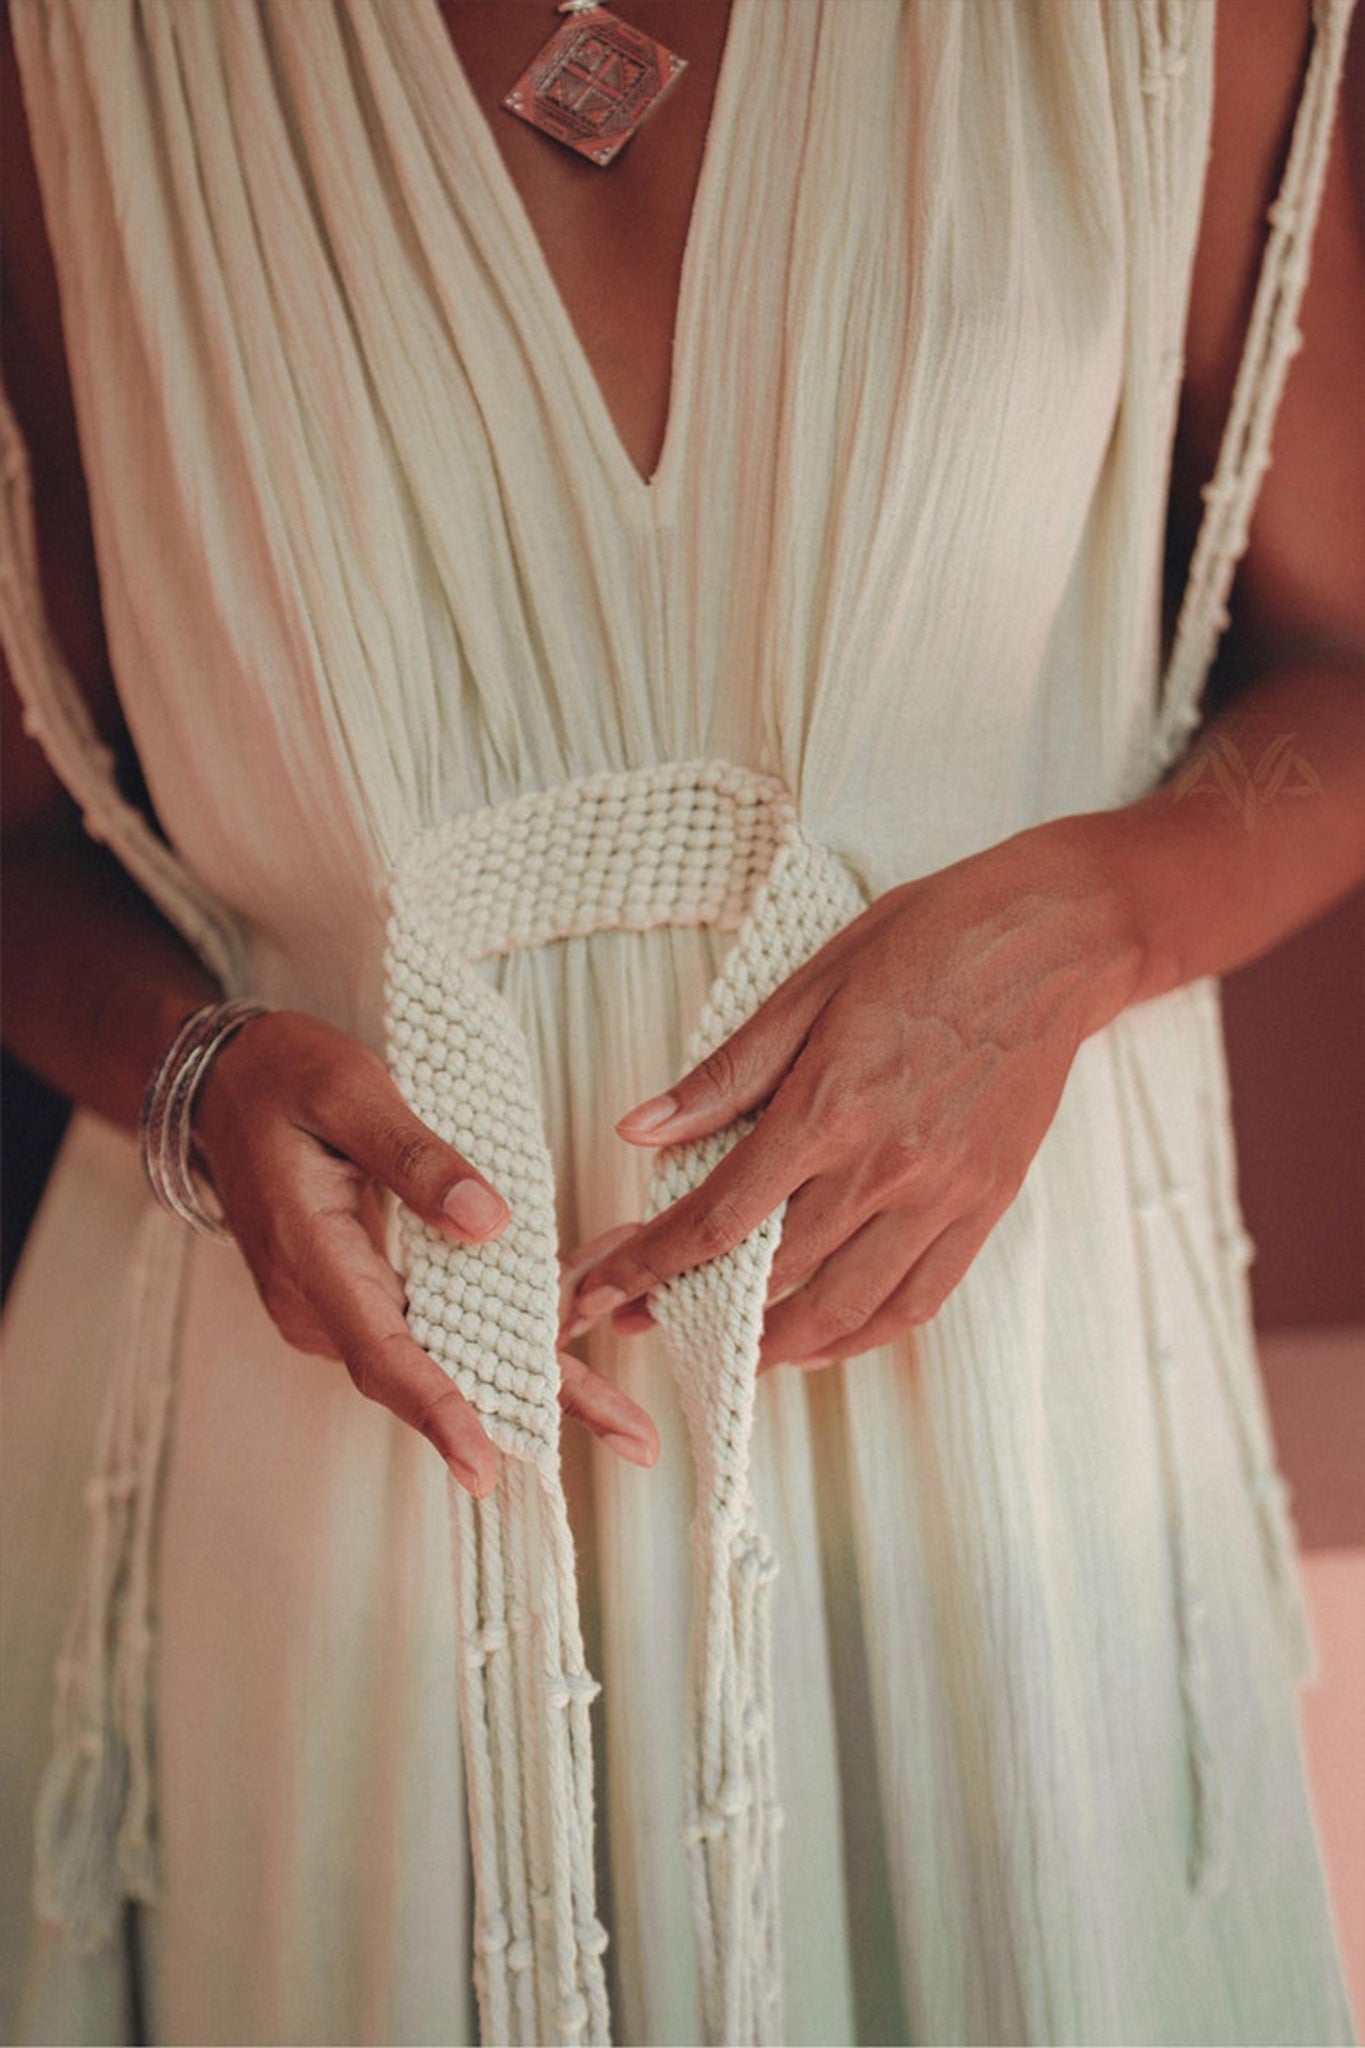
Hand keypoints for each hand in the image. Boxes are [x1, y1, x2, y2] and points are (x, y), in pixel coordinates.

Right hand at [192, 1011, 659, 1494]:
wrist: (224, 1085)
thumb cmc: (283, 1077)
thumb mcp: (348, 1091)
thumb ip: (414, 1156)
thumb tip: (490, 1224)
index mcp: (314, 1256)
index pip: (382, 1354)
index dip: (440, 1413)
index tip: (486, 1468)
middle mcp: (327, 1303)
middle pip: (434, 1375)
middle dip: (536, 1409)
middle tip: (636, 1439)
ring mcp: (346, 1306)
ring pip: (450, 1354)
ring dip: (539, 1367)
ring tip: (629, 1407)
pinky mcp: (368, 1294)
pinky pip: (445, 1323)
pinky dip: (516, 1324)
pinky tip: (584, 1313)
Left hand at [560, 820, 1141, 1369]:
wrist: (1053, 939)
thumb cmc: (925, 942)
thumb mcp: (809, 986)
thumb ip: (725, 1074)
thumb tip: (636, 1131)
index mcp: (829, 1107)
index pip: (719, 1217)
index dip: (649, 1263)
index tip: (599, 1290)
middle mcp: (886, 1167)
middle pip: (773, 1274)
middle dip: (691, 1308)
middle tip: (640, 1321)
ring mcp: (943, 1195)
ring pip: (847, 1308)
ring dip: (777, 1346)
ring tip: (727, 1351)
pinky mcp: (986, 1204)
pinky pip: (919, 1299)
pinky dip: (864, 1334)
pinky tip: (824, 1338)